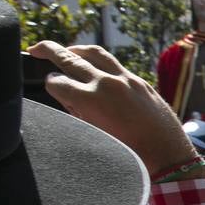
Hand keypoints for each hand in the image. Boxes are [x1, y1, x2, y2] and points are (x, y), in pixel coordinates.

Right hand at [29, 41, 191, 174]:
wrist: (168, 156)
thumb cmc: (130, 154)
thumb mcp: (95, 135)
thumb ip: (78, 113)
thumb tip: (69, 97)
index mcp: (90, 99)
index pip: (56, 82)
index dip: (50, 87)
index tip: (51, 90)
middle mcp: (107, 83)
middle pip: (69, 58)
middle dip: (48, 51)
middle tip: (35, 49)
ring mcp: (126, 79)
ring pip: (94, 53)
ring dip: (75, 49)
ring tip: (65, 51)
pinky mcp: (141, 81)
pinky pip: (114, 63)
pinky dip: (99, 61)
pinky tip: (94, 66)